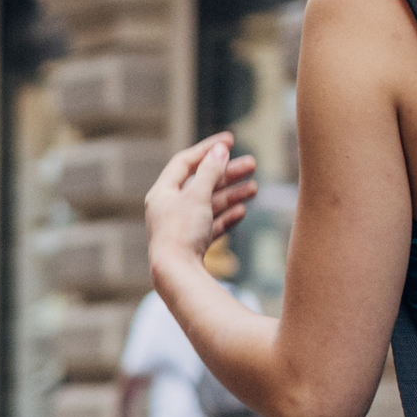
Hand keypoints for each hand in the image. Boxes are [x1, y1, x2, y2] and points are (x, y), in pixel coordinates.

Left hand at [146, 133, 261, 280]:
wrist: (177, 276)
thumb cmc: (182, 233)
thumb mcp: (197, 196)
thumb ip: (210, 171)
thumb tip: (220, 150)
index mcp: (162, 193)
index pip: (185, 162)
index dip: (207, 149)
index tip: (230, 140)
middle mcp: (168, 209)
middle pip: (200, 184)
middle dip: (227, 174)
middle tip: (253, 164)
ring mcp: (180, 229)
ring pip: (209, 205)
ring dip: (231, 195)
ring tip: (255, 188)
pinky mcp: (191, 246)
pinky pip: (211, 226)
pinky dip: (225, 217)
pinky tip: (242, 212)